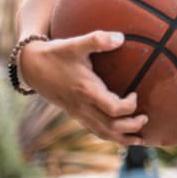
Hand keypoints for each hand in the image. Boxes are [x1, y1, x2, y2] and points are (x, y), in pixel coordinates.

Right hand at [18, 31, 147, 144]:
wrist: (30, 66)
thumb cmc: (56, 53)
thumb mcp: (75, 43)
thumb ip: (97, 40)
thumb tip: (121, 38)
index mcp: (86, 90)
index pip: (112, 108)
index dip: (129, 106)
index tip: (136, 94)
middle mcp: (82, 106)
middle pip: (110, 127)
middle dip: (131, 127)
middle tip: (146, 119)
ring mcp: (77, 112)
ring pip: (102, 133)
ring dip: (122, 138)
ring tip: (141, 139)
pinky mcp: (75, 114)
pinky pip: (94, 130)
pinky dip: (110, 136)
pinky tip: (121, 135)